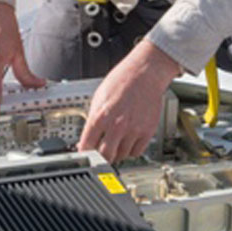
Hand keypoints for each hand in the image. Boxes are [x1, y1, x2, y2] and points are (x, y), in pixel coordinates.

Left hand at [78, 40, 181, 162]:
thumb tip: (89, 136)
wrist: (145, 73)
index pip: (87, 145)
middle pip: (105, 156)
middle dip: (101, 157)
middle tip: (101, 155)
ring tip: (116, 143)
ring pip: (122, 155)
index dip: (84, 152)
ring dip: (117, 153)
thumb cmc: (122, 80)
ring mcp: (133, 130)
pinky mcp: (147, 131)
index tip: (85, 154)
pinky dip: (132, 150)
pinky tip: (129, 141)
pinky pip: (137, 152)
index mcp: (100, 116)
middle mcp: (117, 125)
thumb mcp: (99, 97)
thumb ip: (94, 118)